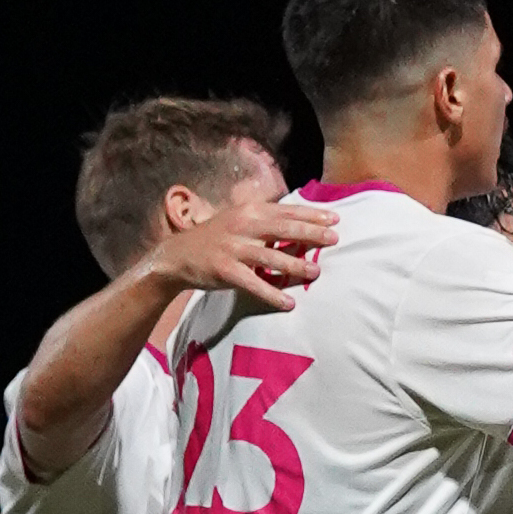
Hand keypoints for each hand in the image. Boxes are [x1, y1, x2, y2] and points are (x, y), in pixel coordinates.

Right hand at [144, 199, 337, 311]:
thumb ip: (266, 222)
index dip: (310, 214)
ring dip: (295, 265)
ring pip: (270, 257)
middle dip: (309, 234)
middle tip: (334, 239)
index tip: (334, 219)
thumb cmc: (216, 238)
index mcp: (249, 211)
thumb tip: (300, 226)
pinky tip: (288, 302)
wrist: (178, 255)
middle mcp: (242, 226)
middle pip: (282, 229)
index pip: (285, 211)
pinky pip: (253, 284)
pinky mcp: (225, 270)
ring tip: (315, 272)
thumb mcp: (239, 221)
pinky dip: (272, 293)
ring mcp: (233, 248)